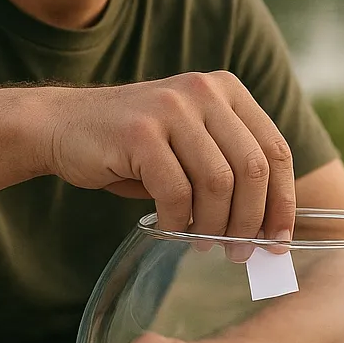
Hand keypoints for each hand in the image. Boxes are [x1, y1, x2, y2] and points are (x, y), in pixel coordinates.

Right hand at [40, 72, 294, 258]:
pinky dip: (177, 220)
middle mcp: (203, 91)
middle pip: (251, 168)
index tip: (278, 238)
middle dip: (251, 220)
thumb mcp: (191, 143)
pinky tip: (169, 228)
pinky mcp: (139, 132)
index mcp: (226, 89)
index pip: (274, 150)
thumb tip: (269, 229)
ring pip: (218, 183)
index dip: (282, 200)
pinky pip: (176, 192)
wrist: (61, 126)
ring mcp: (172, 108)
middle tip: (240, 252)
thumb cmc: (134, 147)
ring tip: (205, 243)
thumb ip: (229, 168)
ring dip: (215, 225)